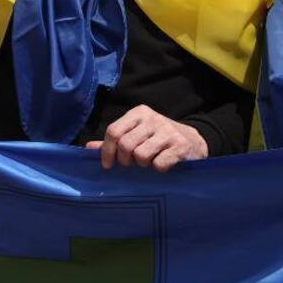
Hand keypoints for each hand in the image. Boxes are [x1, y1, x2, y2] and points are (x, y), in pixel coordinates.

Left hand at [85, 105, 208, 172]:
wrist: (194, 141)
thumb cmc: (158, 139)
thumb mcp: (136, 134)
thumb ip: (114, 141)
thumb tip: (88, 147)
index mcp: (138, 113)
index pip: (113, 131)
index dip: (107, 150)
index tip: (107, 165)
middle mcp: (152, 118)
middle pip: (126, 144)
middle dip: (125, 160)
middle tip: (131, 164)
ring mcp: (168, 131)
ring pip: (141, 155)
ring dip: (142, 165)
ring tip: (149, 162)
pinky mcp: (181, 145)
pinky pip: (159, 164)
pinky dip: (158, 168)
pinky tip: (163, 164)